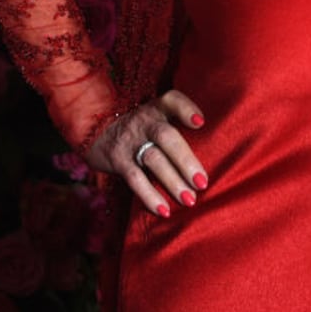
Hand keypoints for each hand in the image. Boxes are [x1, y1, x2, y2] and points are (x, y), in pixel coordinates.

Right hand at [86, 90, 208, 216]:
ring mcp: (130, 140)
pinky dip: (149, 196)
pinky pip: (135, 178)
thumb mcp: (156, 118)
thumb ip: (179, 129)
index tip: (200, 122)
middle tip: (202, 183)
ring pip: (153, 159)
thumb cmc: (141, 129)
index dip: (186, 109)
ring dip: (172, 181)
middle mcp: (144, 121)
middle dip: (186, 160)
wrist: (97, 131)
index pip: (172, 100)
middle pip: (167, 136)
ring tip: (189, 200)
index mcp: (157, 109)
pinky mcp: (117, 160)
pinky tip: (164, 210)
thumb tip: (213, 158)